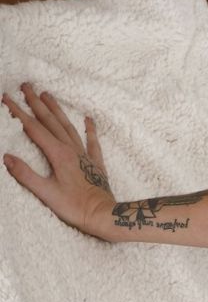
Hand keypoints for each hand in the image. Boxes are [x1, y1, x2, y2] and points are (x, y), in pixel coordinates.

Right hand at [2, 83, 116, 238]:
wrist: (104, 216)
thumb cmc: (76, 208)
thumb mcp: (46, 194)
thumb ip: (26, 175)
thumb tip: (7, 157)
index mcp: (58, 154)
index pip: (34, 128)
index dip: (19, 112)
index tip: (7, 98)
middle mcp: (71, 150)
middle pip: (51, 121)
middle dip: (36, 102)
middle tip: (26, 85)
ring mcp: (84, 155)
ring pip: (68, 126)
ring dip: (56, 110)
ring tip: (47, 95)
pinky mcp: (95, 164)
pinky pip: (92, 142)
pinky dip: (90, 129)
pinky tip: (89, 119)